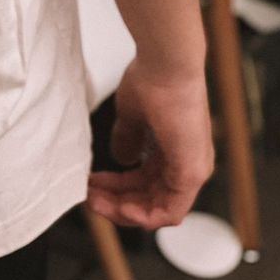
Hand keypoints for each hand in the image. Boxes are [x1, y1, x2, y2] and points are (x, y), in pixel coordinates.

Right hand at [86, 52, 213, 230]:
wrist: (165, 64)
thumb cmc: (153, 80)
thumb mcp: (134, 115)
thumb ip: (128, 139)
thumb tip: (122, 158)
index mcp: (176, 151)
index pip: (146, 184)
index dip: (117, 189)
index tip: (92, 183)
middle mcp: (188, 164)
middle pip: (149, 201)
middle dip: (115, 202)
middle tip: (88, 197)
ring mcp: (192, 170)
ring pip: (157, 210)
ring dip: (122, 210)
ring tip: (94, 201)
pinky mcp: (191, 173)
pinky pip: (168, 211)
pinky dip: (142, 215)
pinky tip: (118, 207)